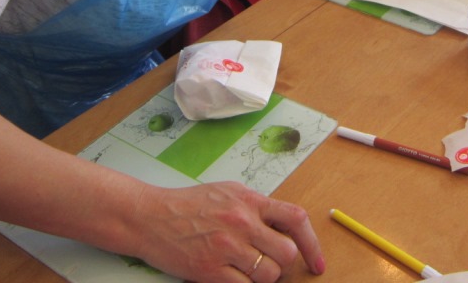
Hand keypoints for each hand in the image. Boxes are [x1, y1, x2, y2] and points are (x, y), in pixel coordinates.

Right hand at [128, 181, 324, 281]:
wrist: (150, 217)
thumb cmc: (188, 204)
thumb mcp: (227, 192)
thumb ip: (256, 207)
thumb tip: (284, 227)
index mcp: (249, 200)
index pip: (295, 219)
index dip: (312, 244)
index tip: (317, 263)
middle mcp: (242, 222)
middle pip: (286, 253)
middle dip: (283, 264)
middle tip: (269, 264)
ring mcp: (227, 247)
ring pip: (269, 275)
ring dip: (264, 278)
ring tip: (246, 270)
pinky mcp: (211, 271)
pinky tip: (232, 277)